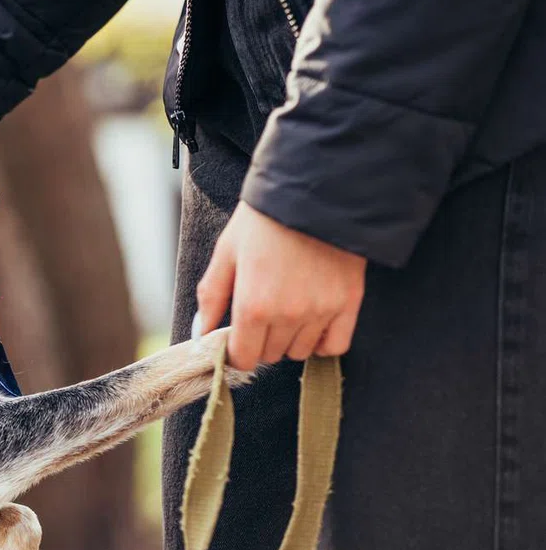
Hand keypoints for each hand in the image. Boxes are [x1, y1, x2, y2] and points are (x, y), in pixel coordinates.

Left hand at [195, 202, 365, 370]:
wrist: (313, 191)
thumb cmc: (263, 220)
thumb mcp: (226, 253)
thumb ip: (211, 297)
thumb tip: (201, 333)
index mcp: (253, 306)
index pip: (243, 357)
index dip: (235, 351)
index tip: (236, 338)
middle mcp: (289, 316)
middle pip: (271, 355)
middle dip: (260, 340)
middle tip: (260, 312)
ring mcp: (321, 311)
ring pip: (300, 351)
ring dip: (289, 338)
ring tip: (286, 308)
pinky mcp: (349, 303)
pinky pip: (336, 345)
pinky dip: (322, 341)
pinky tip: (312, 323)